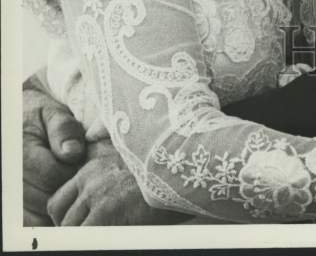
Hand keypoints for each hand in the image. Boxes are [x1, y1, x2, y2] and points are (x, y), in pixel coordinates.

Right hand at [23, 75, 85, 225]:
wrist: (20, 120)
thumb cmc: (40, 117)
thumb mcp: (53, 113)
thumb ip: (64, 129)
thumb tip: (72, 152)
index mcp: (21, 153)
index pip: (53, 175)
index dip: (73, 170)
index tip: (81, 160)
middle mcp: (11, 177)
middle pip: (47, 198)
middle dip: (67, 188)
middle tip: (77, 173)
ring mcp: (11, 194)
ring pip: (39, 215)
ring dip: (58, 205)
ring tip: (66, 183)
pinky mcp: (15, 206)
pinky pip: (31, 222)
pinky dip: (46, 217)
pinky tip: (58, 199)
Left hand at [47, 141, 187, 225]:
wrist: (186, 160)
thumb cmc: (166, 163)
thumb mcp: (134, 156)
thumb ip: (112, 151)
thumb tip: (96, 144)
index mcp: (93, 167)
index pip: (58, 200)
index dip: (65, 217)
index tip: (80, 226)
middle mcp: (90, 179)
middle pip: (60, 216)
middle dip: (72, 229)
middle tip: (92, 232)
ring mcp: (96, 196)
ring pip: (71, 229)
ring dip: (84, 234)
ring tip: (104, 234)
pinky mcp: (107, 213)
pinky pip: (85, 237)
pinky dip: (92, 241)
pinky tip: (111, 239)